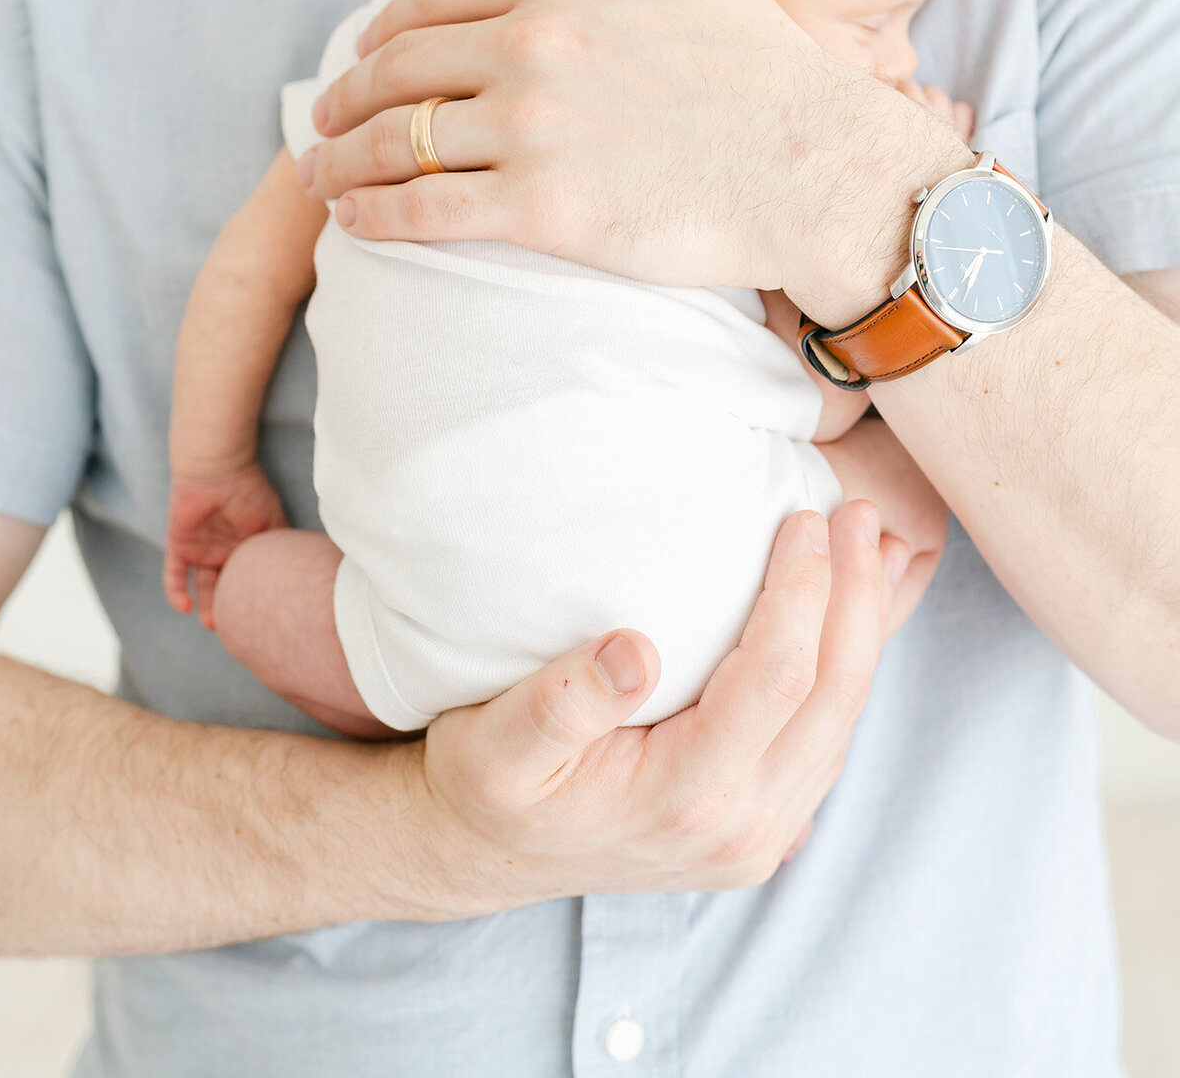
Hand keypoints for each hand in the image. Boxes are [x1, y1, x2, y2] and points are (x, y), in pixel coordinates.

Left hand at [164, 464, 288, 629]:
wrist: (219, 468)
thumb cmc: (250, 491)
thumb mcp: (274, 523)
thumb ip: (283, 548)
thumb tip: (304, 573)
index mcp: (246, 547)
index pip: (248, 579)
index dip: (253, 598)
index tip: (262, 620)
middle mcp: (224, 551)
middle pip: (226, 587)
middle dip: (230, 609)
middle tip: (238, 630)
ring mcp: (201, 549)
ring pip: (202, 586)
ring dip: (206, 606)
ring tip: (213, 624)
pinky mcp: (180, 546)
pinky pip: (174, 575)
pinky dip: (177, 592)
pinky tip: (185, 608)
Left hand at [297, 0, 967, 323]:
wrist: (817, 167)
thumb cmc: (766, 68)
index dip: (381, 30)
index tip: (364, 56)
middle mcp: (534, 44)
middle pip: (397, 67)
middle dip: (345, 94)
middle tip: (324, 116)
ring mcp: (533, 127)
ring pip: (395, 139)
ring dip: (341, 159)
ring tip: (322, 175)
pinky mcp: (541, 209)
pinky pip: (423, 209)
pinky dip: (373, 215)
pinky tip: (355, 222)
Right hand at [411, 501, 908, 909]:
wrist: (487, 853)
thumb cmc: (487, 782)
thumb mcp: (494, 743)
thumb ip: (561, 703)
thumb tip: (633, 648)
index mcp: (684, 798)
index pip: (775, 679)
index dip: (800, 590)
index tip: (803, 517)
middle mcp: (740, 828)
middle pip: (832, 697)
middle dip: (855, 595)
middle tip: (859, 512)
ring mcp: (760, 836)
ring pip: (842, 720)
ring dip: (866, 627)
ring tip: (878, 547)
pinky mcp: (764, 828)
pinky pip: (828, 738)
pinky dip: (848, 668)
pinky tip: (854, 614)